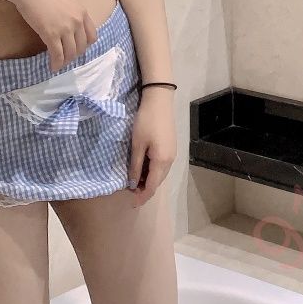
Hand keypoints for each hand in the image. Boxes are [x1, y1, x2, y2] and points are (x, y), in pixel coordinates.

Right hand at [8, 0, 96, 70]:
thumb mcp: (66, 3)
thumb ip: (71, 15)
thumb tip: (69, 29)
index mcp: (82, 12)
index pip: (92, 36)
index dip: (85, 45)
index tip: (77, 49)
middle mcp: (77, 21)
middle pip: (82, 47)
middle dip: (74, 55)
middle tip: (66, 58)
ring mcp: (65, 29)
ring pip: (71, 53)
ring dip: (65, 61)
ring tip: (59, 64)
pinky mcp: (51, 34)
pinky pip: (58, 54)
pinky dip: (56, 63)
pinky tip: (52, 66)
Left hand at [128, 89, 176, 207]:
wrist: (159, 100)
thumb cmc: (145, 122)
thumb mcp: (137, 145)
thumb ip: (135, 166)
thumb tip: (133, 185)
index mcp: (162, 161)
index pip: (152, 186)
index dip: (142, 196)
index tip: (131, 203)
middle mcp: (170, 160)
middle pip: (158, 182)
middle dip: (145, 189)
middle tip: (129, 192)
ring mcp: (173, 153)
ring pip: (161, 174)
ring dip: (149, 180)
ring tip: (134, 181)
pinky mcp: (171, 146)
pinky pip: (162, 165)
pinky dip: (153, 171)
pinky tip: (144, 168)